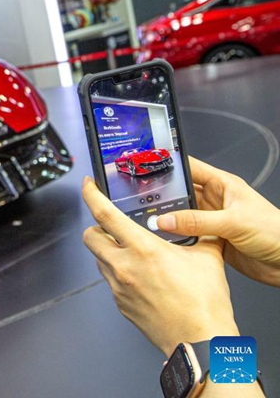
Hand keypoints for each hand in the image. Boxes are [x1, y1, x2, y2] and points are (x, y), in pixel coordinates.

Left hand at [82, 176, 238, 355]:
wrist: (199, 341)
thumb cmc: (204, 306)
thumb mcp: (207, 258)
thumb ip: (197, 234)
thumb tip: (195, 223)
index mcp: (143, 249)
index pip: (105, 214)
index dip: (91, 195)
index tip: (88, 185)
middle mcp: (124, 267)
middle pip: (90, 236)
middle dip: (96, 226)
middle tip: (111, 224)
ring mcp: (118, 287)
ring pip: (98, 258)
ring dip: (108, 250)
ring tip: (131, 251)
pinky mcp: (120, 303)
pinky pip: (110, 280)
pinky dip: (119, 271)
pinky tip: (140, 275)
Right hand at [158, 157, 279, 286]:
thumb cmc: (276, 233)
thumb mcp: (234, 222)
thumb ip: (197, 221)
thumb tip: (166, 220)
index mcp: (222, 185)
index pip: (189, 168)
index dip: (168, 164)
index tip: (145, 166)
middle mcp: (214, 201)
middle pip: (180, 193)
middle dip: (161, 196)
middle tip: (139, 200)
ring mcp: (211, 220)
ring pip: (180, 215)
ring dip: (167, 219)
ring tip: (147, 220)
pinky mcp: (210, 240)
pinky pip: (185, 235)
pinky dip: (174, 238)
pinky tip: (163, 239)